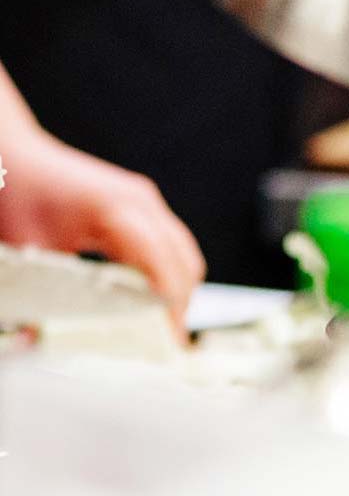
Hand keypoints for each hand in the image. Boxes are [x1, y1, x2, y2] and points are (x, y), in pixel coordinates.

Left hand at [0, 130, 204, 330]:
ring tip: (159, 324)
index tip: (168, 336)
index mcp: (116, 210)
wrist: (14, 154)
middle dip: (181, 301)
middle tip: (165, 341)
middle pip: (184, 259)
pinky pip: (170, 242)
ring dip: (177, 286)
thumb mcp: (29, 249)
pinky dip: (167, 270)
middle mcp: (141, 201)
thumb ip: (45, 292)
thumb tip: (45, 337)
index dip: (169, 301)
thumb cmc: (18, 193)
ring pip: (182, 251)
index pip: (159, 261)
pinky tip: (147, 295)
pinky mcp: (142, 203)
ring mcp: (145, 199)